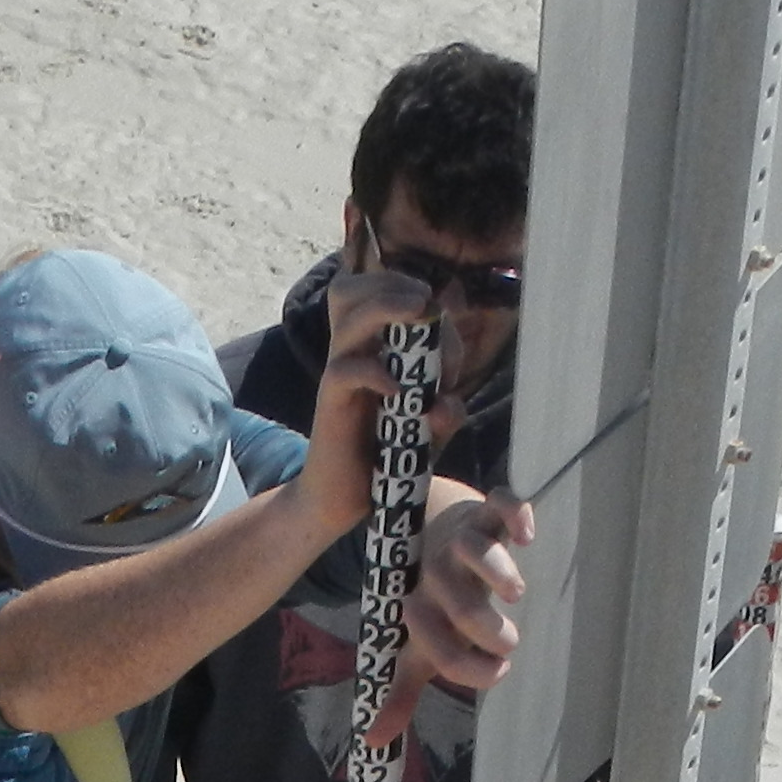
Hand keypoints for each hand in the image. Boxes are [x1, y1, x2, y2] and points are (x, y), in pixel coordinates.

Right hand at [294, 266, 435, 541]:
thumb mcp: (428, 430)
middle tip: (424, 298)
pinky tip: (399, 392)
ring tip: (419, 310)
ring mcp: (339, 374)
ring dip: (386, 305)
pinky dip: (374, 371)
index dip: (420, 300)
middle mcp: (351, 352)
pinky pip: (345, 371)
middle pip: (350, 289)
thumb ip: (447, 410)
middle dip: (392, 281)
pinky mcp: (332, 403)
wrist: (345, 499)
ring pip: (348, 317)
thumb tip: (449, 402)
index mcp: (372, 347)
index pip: (385, 299)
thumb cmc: (385, 456)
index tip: (449, 332)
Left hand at [381, 491, 530, 746]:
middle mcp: (438, 577)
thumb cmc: (428, 600)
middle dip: (488, 630)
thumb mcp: (413, 645)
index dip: (464, 666)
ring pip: (475, 549)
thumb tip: (374, 743)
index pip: (435, 648)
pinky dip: (515, 513)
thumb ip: (400, 692)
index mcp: (420, 611)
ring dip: (497, 572)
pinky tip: (526, 535)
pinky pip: (502, 502)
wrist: (423, 529)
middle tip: (508, 643)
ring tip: (516, 593)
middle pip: (458, 604)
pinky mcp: (486, 511)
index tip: (496, 670)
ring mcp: (463, 540)